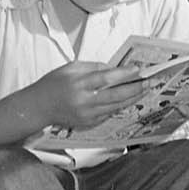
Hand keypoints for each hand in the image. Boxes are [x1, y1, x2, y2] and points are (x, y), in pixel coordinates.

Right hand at [33, 61, 149, 130]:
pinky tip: (129, 99)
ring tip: (144, 90)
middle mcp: (84, 101)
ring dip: (132, 98)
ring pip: (115, 107)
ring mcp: (87, 114)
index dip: (123, 74)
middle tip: (149, 82)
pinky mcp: (88, 123)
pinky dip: (119, 106)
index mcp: (79, 84)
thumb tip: (114, 69)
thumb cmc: (53, 84)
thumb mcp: (70, 68)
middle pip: (115, 95)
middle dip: (135, 88)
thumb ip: (93, 67)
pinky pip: (108, 113)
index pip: (106, 78)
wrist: (39, 107)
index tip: (137, 70)